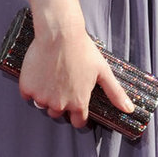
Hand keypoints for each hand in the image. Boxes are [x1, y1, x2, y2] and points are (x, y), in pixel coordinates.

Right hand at [18, 25, 133, 130]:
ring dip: (46, 96)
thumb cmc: (83, 50)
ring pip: (42, 104)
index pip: (78, 122)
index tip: (76, 106)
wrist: (59, 34)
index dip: (78, 114)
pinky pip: (28, 95)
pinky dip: (32, 88)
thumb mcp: (103, 71)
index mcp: (78, 103)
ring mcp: (42, 97)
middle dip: (61, 102)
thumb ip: (115, 93)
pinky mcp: (27, 88)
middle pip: (58, 113)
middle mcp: (59, 104)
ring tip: (52, 77)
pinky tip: (39, 74)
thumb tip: (130, 110)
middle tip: (63, 84)